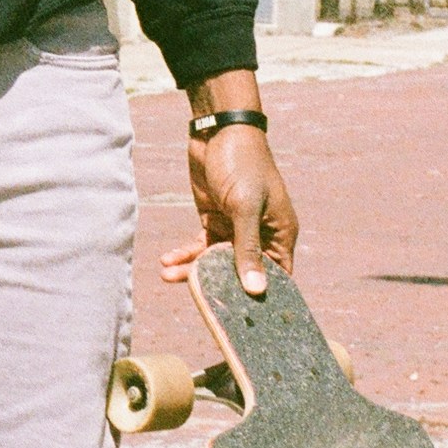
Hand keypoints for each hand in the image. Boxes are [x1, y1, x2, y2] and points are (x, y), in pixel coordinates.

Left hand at [159, 70, 296, 298]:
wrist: (217, 129)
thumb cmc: (242, 163)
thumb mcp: (245, 206)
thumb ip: (247, 248)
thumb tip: (256, 290)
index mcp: (280, 234)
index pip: (276, 277)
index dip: (261, 298)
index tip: (241, 318)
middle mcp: (261, 235)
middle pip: (242, 273)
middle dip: (218, 286)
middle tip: (195, 301)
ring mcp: (236, 228)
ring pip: (216, 262)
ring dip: (193, 270)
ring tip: (168, 276)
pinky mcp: (215, 218)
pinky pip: (201, 246)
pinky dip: (185, 255)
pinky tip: (167, 262)